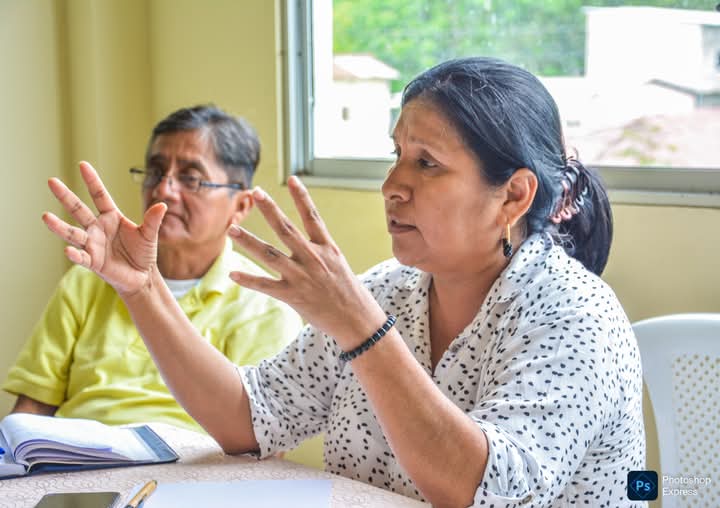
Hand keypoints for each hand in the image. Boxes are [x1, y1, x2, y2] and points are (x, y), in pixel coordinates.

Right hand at [43, 161, 166, 296]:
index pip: (100, 196)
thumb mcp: (149, 234)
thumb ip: (153, 220)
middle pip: (79, 210)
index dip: (92, 181)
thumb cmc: (143, 252)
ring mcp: (93, 244)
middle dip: (65, 196)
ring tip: (46, 217)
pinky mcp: (93, 261)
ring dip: (59, 227)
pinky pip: (81, 257)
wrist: (142, 276)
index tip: (82, 165)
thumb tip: (162, 205)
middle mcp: (98, 228)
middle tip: (51, 181)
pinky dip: (75, 254)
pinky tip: (67, 250)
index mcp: (111, 217)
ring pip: (73, 233)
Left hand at [228, 176, 386, 347]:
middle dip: (270, 210)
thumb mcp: (338, 264)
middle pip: (287, 229)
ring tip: (232, 229)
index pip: (313, 216)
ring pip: (270, 255)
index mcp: (327, 248)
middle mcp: (313, 258)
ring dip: (249, 241)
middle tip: (256, 192)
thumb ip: (320, 251)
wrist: (357, 320)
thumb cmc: (349, 292)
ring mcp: (302, 276)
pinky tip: (232, 273)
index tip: (292, 178)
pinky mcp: (293, 296)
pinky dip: (248, 279)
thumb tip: (306, 240)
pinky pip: (266, 285)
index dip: (302, 197)